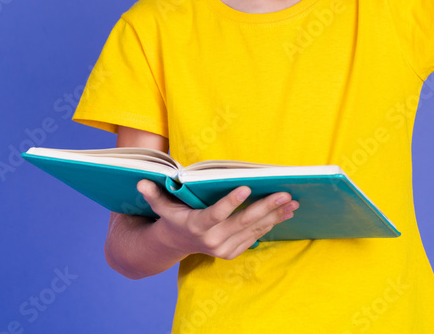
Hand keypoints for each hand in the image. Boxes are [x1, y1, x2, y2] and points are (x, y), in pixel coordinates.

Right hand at [137, 179, 297, 260]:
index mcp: (196, 226)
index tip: (246, 187)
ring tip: (293, 201)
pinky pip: (257, 236)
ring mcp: (224, 248)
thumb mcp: (162, 207)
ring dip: (276, 215)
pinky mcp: (233, 251)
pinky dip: (272, 223)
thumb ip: (154, 194)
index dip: (231, 202)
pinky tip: (285, 212)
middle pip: (243, 222)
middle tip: (285, 193)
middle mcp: (212, 240)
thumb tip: (141, 181)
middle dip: (266, 207)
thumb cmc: (173, 217)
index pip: (216, 214)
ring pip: (255, 229)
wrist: (175, 245)